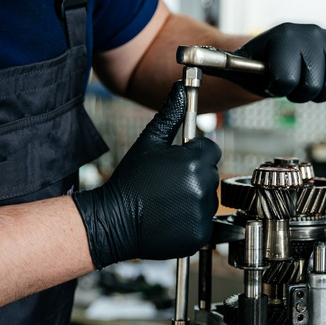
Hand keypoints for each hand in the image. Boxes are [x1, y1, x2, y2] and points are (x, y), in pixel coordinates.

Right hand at [73, 82, 220, 268]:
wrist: (114, 221)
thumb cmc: (129, 180)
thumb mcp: (148, 143)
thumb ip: (169, 115)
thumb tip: (179, 90)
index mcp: (195, 162)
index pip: (211, 150)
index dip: (195, 154)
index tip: (178, 162)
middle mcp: (203, 187)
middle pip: (212, 174)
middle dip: (195, 175)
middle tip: (169, 184)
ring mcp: (203, 213)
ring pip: (210, 199)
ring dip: (195, 198)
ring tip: (168, 201)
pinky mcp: (201, 234)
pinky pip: (206, 222)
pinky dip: (193, 221)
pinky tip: (172, 217)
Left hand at [218, 23, 325, 102]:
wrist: (281, 53)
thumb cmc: (259, 64)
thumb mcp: (238, 65)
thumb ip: (218, 64)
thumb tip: (188, 58)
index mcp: (285, 35)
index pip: (288, 80)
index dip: (280, 88)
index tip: (275, 81)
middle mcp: (312, 33)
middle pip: (314, 86)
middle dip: (300, 93)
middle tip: (292, 84)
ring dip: (320, 93)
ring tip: (307, 83)